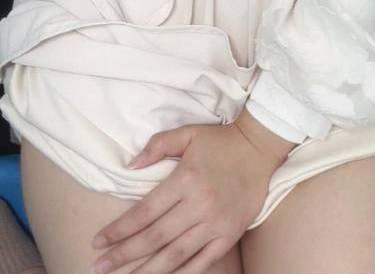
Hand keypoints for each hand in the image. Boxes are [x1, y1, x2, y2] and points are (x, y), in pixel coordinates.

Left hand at [91, 114, 296, 273]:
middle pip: (155, 238)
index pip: (144, 212)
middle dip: (124, 255)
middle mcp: (199, 204)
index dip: (119, 230)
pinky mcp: (230, 234)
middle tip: (99, 266)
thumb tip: (130, 166)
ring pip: (176, 255)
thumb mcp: (188, 133)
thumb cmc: (220, 141)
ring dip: (148, 270)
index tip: (98, 241)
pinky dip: (182, 273)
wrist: (259, 148)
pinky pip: (203, 261)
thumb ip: (158, 145)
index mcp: (186, 179)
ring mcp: (216, 223)